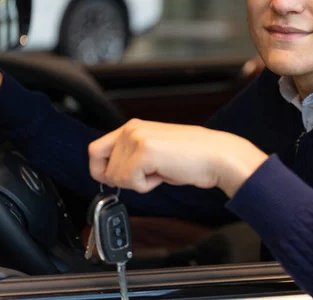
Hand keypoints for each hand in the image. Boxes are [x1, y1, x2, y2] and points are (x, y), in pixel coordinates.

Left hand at [88, 119, 268, 197]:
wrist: (217, 156)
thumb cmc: (192, 157)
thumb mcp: (155, 151)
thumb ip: (131, 156)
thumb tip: (110, 174)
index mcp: (133, 126)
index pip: (95, 150)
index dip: (102, 170)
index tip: (116, 179)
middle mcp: (131, 129)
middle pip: (102, 168)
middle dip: (124, 180)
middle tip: (149, 174)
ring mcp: (136, 138)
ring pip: (116, 177)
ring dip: (139, 182)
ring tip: (162, 170)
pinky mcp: (144, 151)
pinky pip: (130, 182)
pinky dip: (147, 186)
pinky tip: (164, 173)